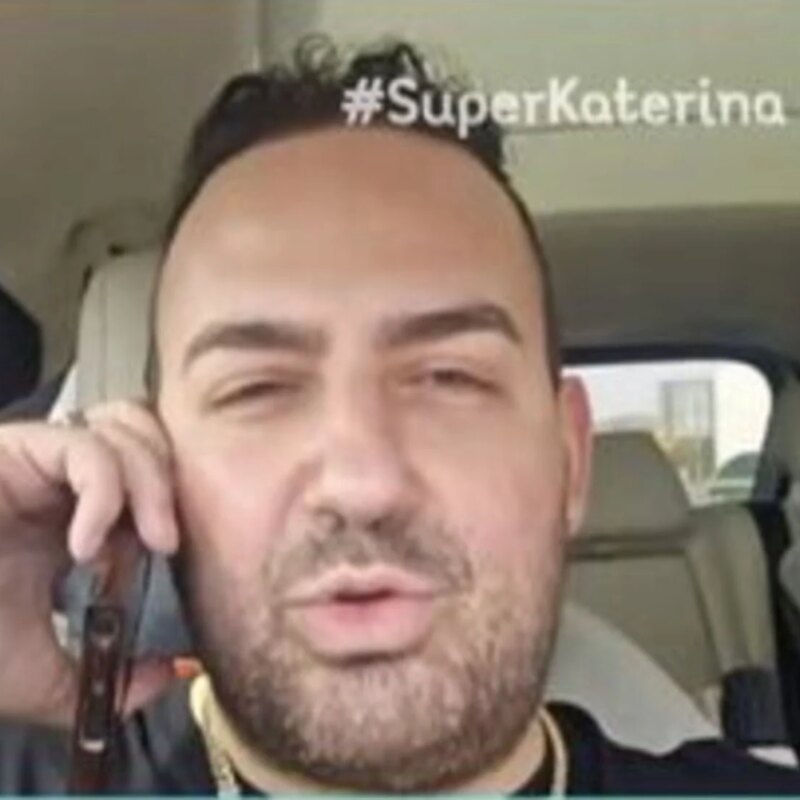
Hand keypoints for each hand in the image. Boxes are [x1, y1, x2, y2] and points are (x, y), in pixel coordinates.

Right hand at [0, 399, 179, 727]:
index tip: (175, 569)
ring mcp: (40, 460)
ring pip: (126, 432)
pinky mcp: (15, 447)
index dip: (174, 514)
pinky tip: (84, 545)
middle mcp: (63, 483)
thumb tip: (164, 680)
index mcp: (75, 522)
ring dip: (150, 484)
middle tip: (169, 546)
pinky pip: (84, 446)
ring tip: (146, 542)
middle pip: (149, 443)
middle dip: (170, 489)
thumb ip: (96, 680)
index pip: (152, 483)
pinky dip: (103, 492)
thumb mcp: (33, 673)